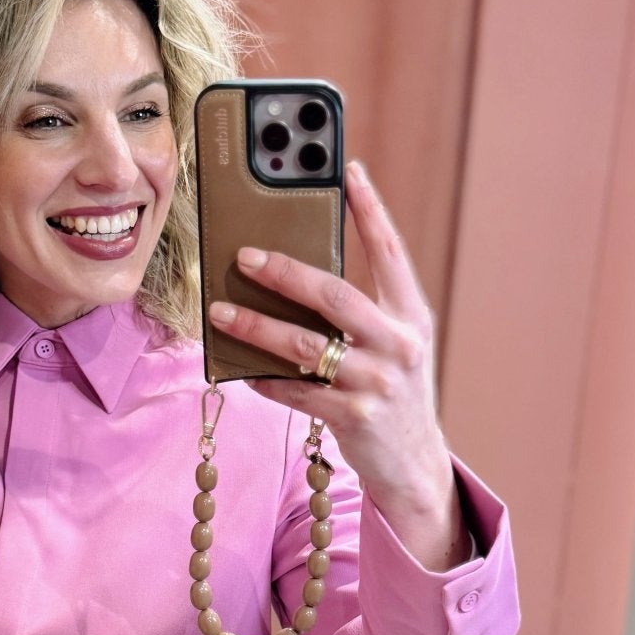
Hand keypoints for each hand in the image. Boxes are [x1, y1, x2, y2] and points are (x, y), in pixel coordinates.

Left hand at [208, 160, 469, 569]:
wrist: (414, 464)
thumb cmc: (393, 392)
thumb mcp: (394, 345)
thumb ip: (362, 312)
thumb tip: (298, 273)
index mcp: (411, 316)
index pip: (391, 252)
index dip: (371, 210)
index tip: (348, 170)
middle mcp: (399, 344)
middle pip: (335, 295)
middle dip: (286, 272)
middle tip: (244, 255)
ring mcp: (376, 383)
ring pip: (305, 345)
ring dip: (256, 327)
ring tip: (220, 312)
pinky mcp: (352, 418)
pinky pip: (296, 391)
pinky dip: (265, 378)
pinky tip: (240, 368)